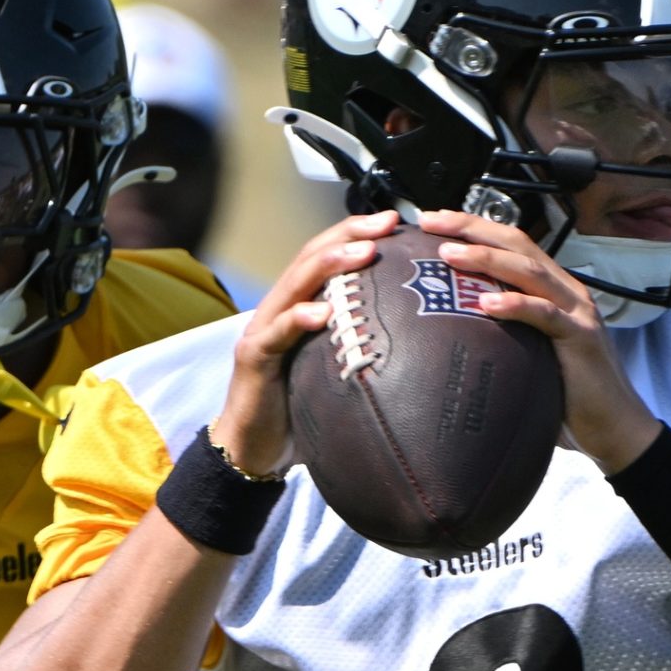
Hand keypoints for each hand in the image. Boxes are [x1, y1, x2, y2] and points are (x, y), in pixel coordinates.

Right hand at [210, 211, 400, 473]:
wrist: (252, 448)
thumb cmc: (298, 410)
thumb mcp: (335, 370)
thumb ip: (360, 348)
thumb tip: (418, 340)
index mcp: (300, 307)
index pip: (327, 256)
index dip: (357, 234)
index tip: (394, 222)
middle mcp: (279, 309)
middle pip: (311, 257)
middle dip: (349, 235)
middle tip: (385, 223)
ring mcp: (263, 330)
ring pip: (294, 284)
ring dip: (329, 264)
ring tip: (362, 252)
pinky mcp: (253, 358)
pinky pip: (276, 333)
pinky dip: (299, 319)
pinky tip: (322, 313)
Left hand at [420, 209, 662, 471]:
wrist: (616, 425)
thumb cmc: (569, 391)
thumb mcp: (530, 349)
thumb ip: (505, 330)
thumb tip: (454, 327)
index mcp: (552, 288)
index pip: (511, 244)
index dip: (473, 227)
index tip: (433, 221)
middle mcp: (566, 291)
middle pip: (517, 243)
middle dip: (471, 227)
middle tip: (431, 220)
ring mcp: (577, 311)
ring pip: (529, 271)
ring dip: (487, 258)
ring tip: (450, 255)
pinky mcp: (581, 338)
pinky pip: (546, 314)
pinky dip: (515, 305)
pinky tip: (486, 303)